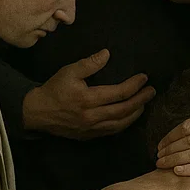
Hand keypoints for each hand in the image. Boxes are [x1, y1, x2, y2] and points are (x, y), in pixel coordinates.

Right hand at [22, 50, 154, 138]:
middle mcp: (93, 116)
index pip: (119, 93)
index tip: (144, 78)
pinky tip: (129, 117)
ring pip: (120, 124)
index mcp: (88, 99)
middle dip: (141, 100)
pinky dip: (124, 124)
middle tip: (151, 91)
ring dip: (136, 114)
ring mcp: (92, 129)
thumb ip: (89, 63)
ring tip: (145, 104)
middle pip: (124, 110)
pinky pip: (112, 131)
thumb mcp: (69, 71)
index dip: (134, 85)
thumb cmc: (54, 90)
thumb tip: (107, 53)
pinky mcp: (89, 136)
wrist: (37, 113)